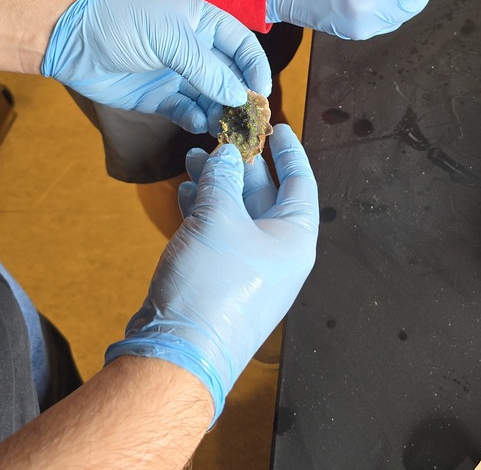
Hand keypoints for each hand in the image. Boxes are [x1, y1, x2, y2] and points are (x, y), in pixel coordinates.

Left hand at [41, 0, 270, 132]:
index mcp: (204, 24)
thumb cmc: (121, 22)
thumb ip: (206, 68)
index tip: (261, 92)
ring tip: (224, 128)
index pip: (242, 46)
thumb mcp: (169, 38)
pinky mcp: (158, 98)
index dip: (255, 67)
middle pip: (230, 77)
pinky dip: (194, 119)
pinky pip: (186, 112)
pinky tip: (196, 123)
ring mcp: (177, 75)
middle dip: (240, 98)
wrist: (72, 38)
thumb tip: (238, 95)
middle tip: (248, 120)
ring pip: (211, 99)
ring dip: (220, 113)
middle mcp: (195, 50)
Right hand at [104, 125, 318, 418]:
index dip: (288, 152)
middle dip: (241, 165)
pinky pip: (219, 235)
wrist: (180, 352)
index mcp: (294, 239)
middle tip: (221, 136)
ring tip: (192, 158)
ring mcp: (249, 269)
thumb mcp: (217, 219)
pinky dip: (203, 211)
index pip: (301, 183)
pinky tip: (185, 192)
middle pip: (265, 196)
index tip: (277, 127)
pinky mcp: (221, 280)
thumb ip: (222, 179)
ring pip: (236, 214)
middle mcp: (278, 254)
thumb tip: (226, 156)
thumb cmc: (211, 286)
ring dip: (216, 185)